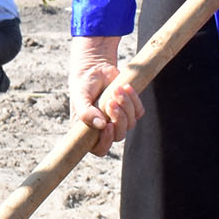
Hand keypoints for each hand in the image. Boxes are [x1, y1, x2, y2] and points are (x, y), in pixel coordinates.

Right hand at [70, 34, 140, 155]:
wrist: (95, 69)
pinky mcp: (130, 110)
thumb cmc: (84, 85)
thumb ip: (85, 112)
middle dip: (118, 118)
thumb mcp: (80, 97)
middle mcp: (105, 129)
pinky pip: (139, 111)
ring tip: (116, 89)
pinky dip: (134, 99)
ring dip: (126, 106)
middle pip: (119, 136)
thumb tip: (100, 125)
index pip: (100, 149)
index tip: (107, 126)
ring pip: (130, 124)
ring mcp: (119, 120)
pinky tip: (125, 87)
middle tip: (111, 101)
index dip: (105, 142)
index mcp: (89, 131)